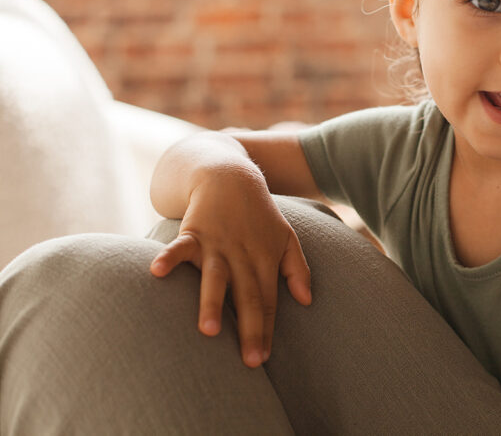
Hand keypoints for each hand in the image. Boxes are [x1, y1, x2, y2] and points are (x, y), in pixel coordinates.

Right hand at [150, 168, 311, 367]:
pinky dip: (169, 257)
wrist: (232, 176)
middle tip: (250, 361)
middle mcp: (242, 255)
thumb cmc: (259, 214)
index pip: (268, 301)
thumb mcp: (286, 238)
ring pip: (215, 277)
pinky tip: (156, 272)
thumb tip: (308, 301)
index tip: (262, 358)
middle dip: (249, 328)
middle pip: (247, 295)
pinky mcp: (194, 231)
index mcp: (265, 260)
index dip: (265, 329)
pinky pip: (180, 246)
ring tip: (208, 331)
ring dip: (211, 302)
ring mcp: (217, 243)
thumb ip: (298, 268)